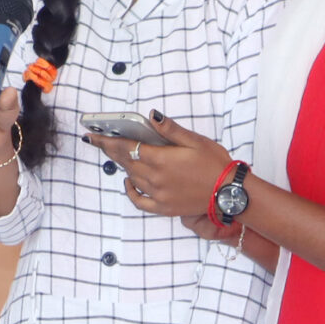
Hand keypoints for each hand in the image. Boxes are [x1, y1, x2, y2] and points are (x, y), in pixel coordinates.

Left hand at [87, 113, 231, 220]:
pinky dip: (130, 190)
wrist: (229, 193)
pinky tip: (129, 181)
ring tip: (114, 154)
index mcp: (161, 160)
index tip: (94, 134)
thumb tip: (151, 116)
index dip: (108, 140)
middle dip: (110, 149)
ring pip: (131, 177)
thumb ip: (170, 130)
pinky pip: (139, 200)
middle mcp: (155, 179)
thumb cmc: (215, 164)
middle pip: (125, 161)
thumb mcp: (195, 141)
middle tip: (98, 141)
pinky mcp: (163, 207)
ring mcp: (158, 195)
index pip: (127, 147)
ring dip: (121, 165)